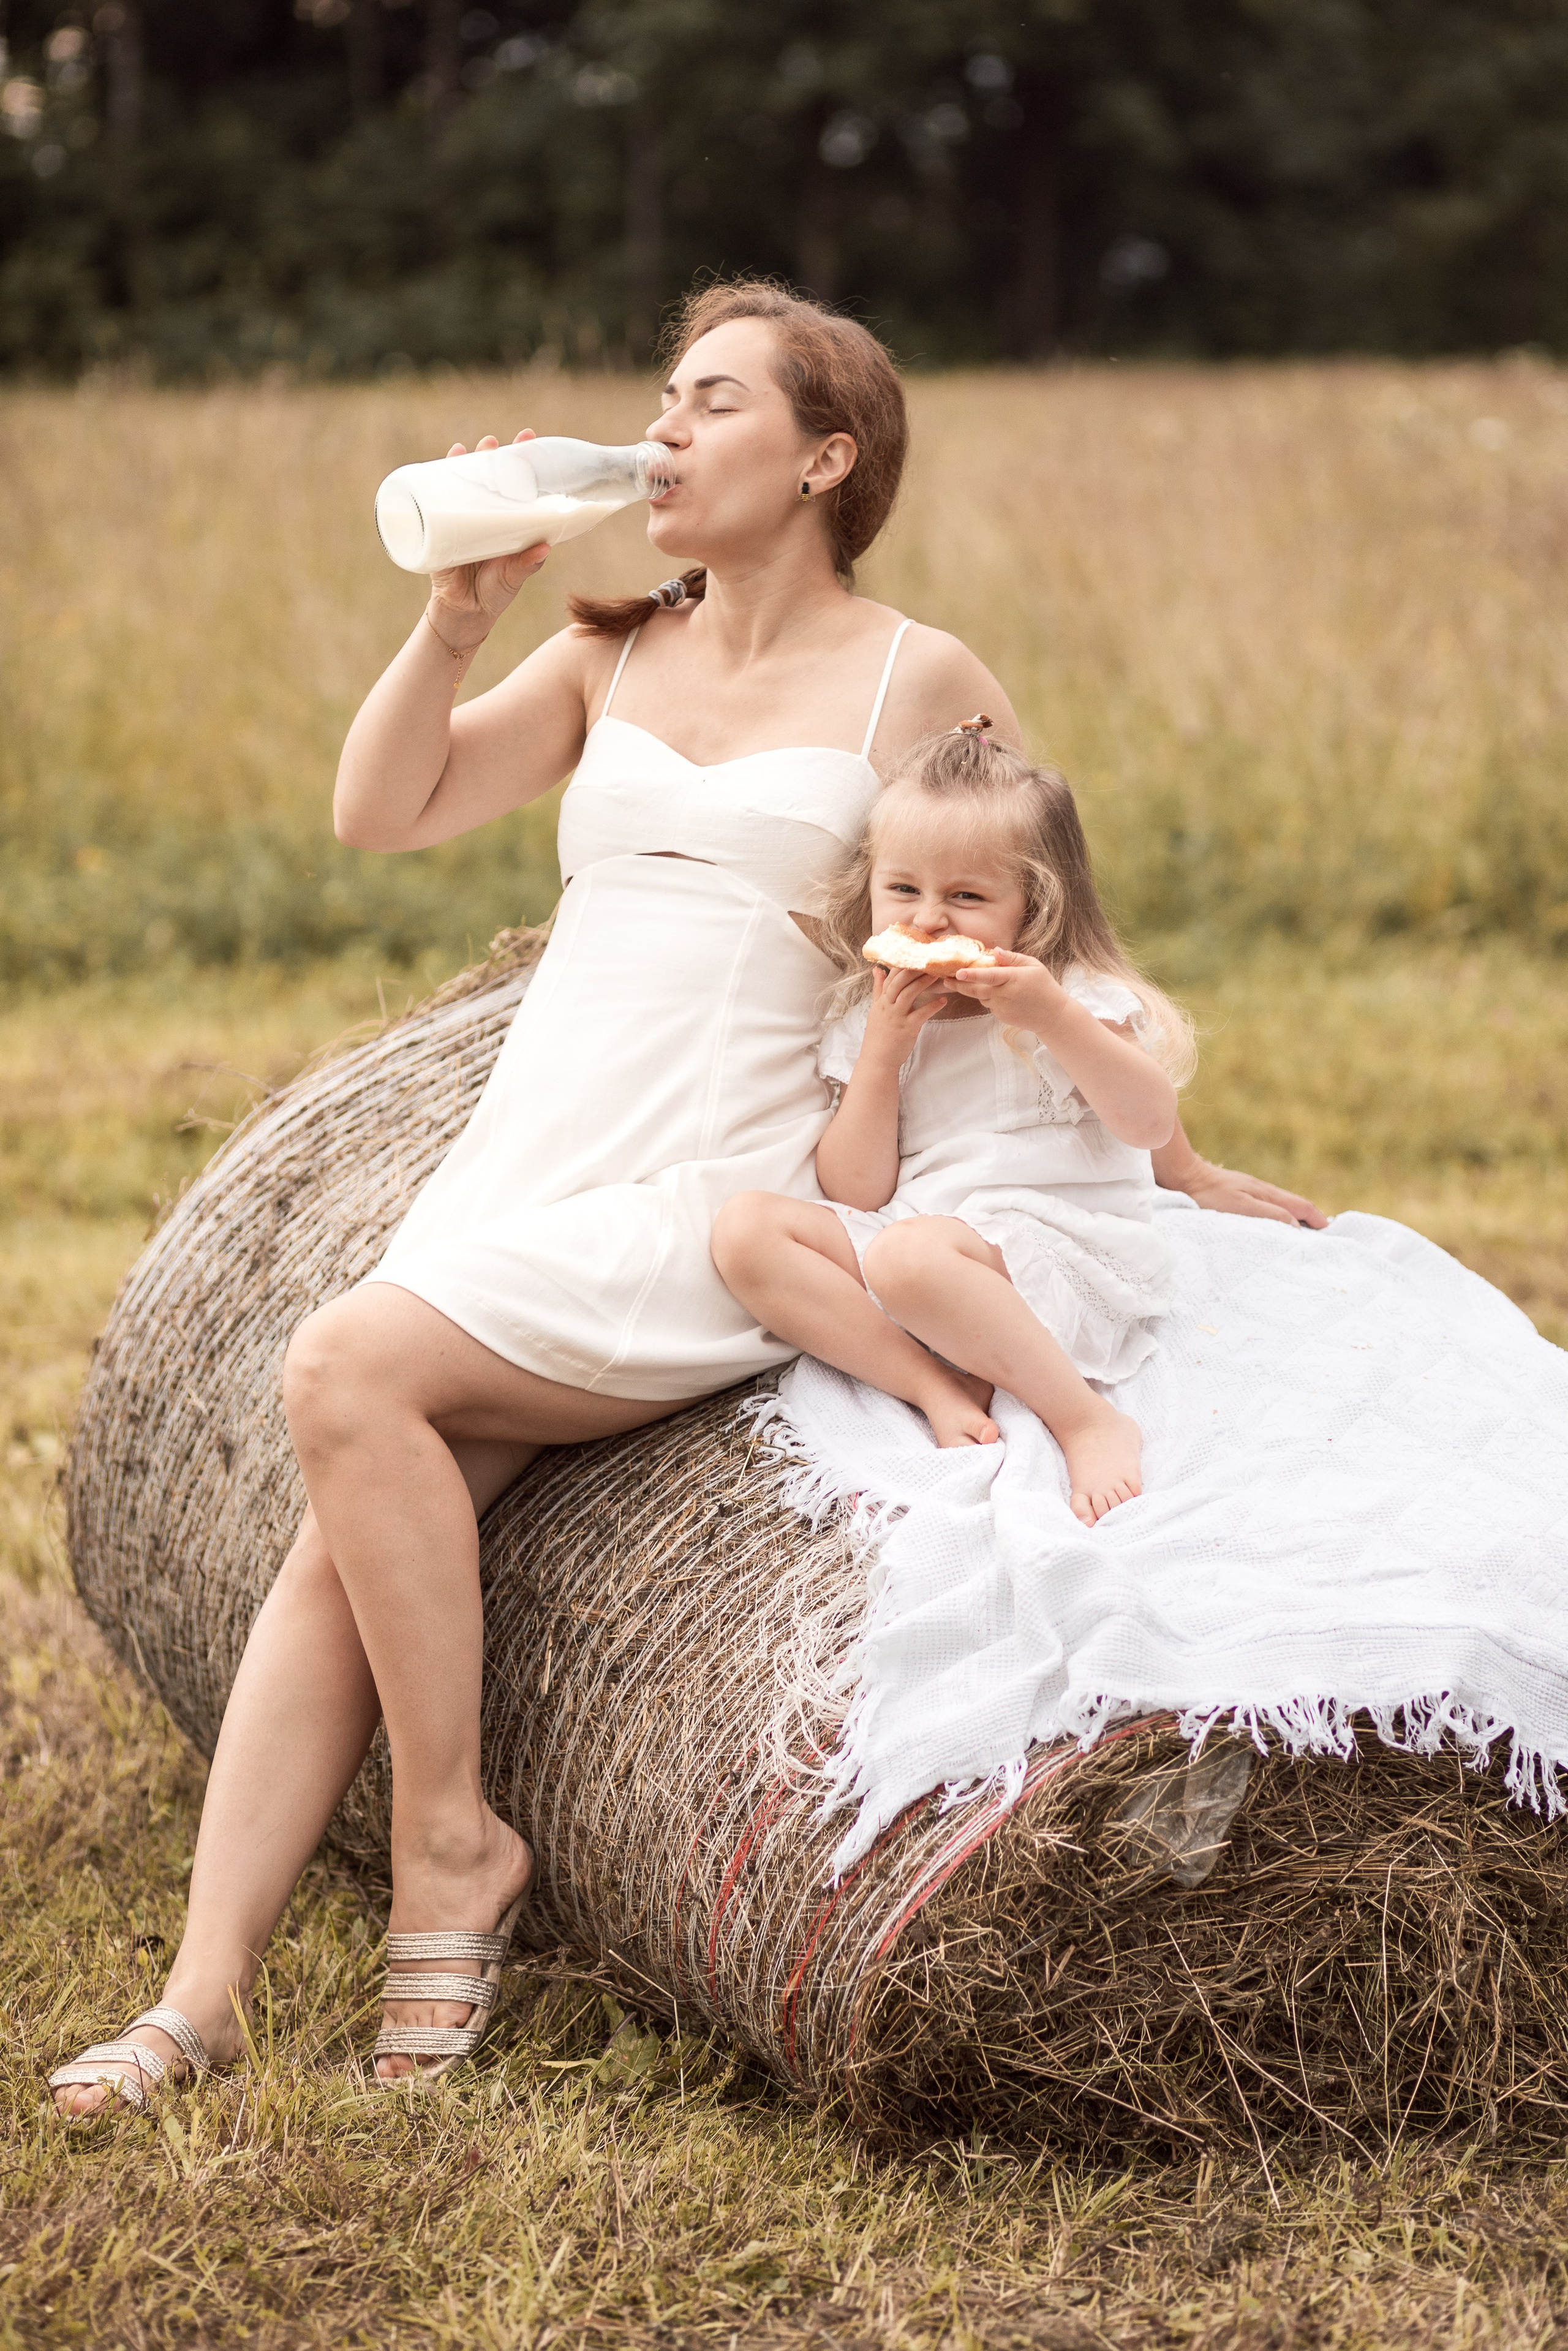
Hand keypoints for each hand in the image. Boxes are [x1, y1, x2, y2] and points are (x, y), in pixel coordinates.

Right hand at [427, 429, 548, 648]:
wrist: (464, 612)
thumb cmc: (495, 593)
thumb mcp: (513, 577)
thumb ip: (527, 564)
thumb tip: (544, 547)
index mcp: (510, 521)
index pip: (518, 484)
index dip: (522, 460)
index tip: (527, 438)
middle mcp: (488, 515)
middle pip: (490, 477)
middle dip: (492, 456)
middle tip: (493, 443)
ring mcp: (464, 519)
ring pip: (464, 483)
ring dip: (465, 462)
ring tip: (467, 448)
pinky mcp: (441, 528)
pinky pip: (437, 500)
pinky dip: (437, 478)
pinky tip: (444, 462)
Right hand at [862, 964, 948, 1062]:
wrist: (877, 1060)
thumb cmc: (879, 1035)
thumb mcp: (876, 1009)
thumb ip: (879, 989)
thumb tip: (877, 969)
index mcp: (882, 1000)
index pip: (890, 976)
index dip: (903, 963)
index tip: (915, 953)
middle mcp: (888, 1006)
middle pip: (899, 981)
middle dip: (914, 968)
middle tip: (930, 958)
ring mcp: (897, 1017)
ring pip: (909, 994)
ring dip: (924, 983)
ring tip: (938, 974)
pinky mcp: (907, 1029)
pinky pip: (921, 1015)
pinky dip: (933, 1006)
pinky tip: (944, 1001)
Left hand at [946, 945, 1058, 1023]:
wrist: (1052, 1015)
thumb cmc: (1044, 986)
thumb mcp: (1033, 966)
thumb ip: (1013, 958)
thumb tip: (994, 951)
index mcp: (1014, 979)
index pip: (989, 976)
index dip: (972, 975)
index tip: (958, 973)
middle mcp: (1005, 994)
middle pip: (976, 989)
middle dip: (959, 985)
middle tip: (945, 979)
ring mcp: (1002, 1007)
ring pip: (980, 996)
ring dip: (974, 989)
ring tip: (965, 981)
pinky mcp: (1000, 1016)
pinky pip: (988, 1004)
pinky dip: (987, 997)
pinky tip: (996, 993)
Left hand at [1173, 1158, 1327, 1227]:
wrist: (1183, 1178)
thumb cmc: (1210, 1195)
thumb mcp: (1242, 1207)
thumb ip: (1270, 1215)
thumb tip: (1296, 1227)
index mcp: (1268, 1193)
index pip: (1302, 1206)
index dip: (1318, 1219)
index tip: (1330, 1234)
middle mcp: (1262, 1191)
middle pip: (1294, 1205)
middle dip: (1310, 1220)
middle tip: (1321, 1237)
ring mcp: (1250, 1192)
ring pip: (1280, 1206)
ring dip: (1294, 1219)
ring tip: (1301, 1235)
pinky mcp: (1237, 1195)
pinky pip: (1265, 1207)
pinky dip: (1276, 1217)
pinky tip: (1271, 1225)